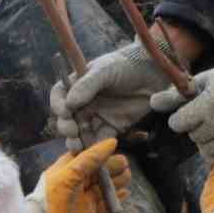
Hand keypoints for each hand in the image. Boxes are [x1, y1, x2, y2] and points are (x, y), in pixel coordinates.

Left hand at [24, 138, 131, 212]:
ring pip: (102, 189)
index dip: (100, 153)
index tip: (115, 148)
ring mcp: (82, 200)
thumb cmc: (53, 197)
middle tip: (125, 164)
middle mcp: (74, 184)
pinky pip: (105, 206)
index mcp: (66, 170)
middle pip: (96, 173)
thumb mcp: (70, 172)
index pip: (86, 157)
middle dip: (111, 168)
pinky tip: (125, 193)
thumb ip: (90, 158)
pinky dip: (115, 200)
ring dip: (115, 182)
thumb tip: (111, 143)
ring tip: (128, 176)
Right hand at [49, 29, 179, 146]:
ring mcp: (98, 116)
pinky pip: (101, 140)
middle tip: (73, 132)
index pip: (60, 96)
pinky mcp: (114, 128)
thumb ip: (87, 85)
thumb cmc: (127, 65)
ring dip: (78, 141)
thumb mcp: (105, 70)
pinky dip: (97, 145)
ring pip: (82, 133)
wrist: (155, 73)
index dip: (58, 105)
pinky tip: (99, 147)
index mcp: (78, 85)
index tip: (65, 112)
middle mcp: (85, 103)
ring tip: (80, 146)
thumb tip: (69, 102)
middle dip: (67, 127)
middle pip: (68, 119)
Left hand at [150, 40, 213, 166]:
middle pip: (192, 136)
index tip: (190, 109)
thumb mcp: (201, 81)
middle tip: (210, 112)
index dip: (180, 117)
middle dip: (196, 126)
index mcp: (207, 105)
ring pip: (205, 150)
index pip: (177, 124)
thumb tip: (151, 102)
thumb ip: (175, 95)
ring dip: (206, 140)